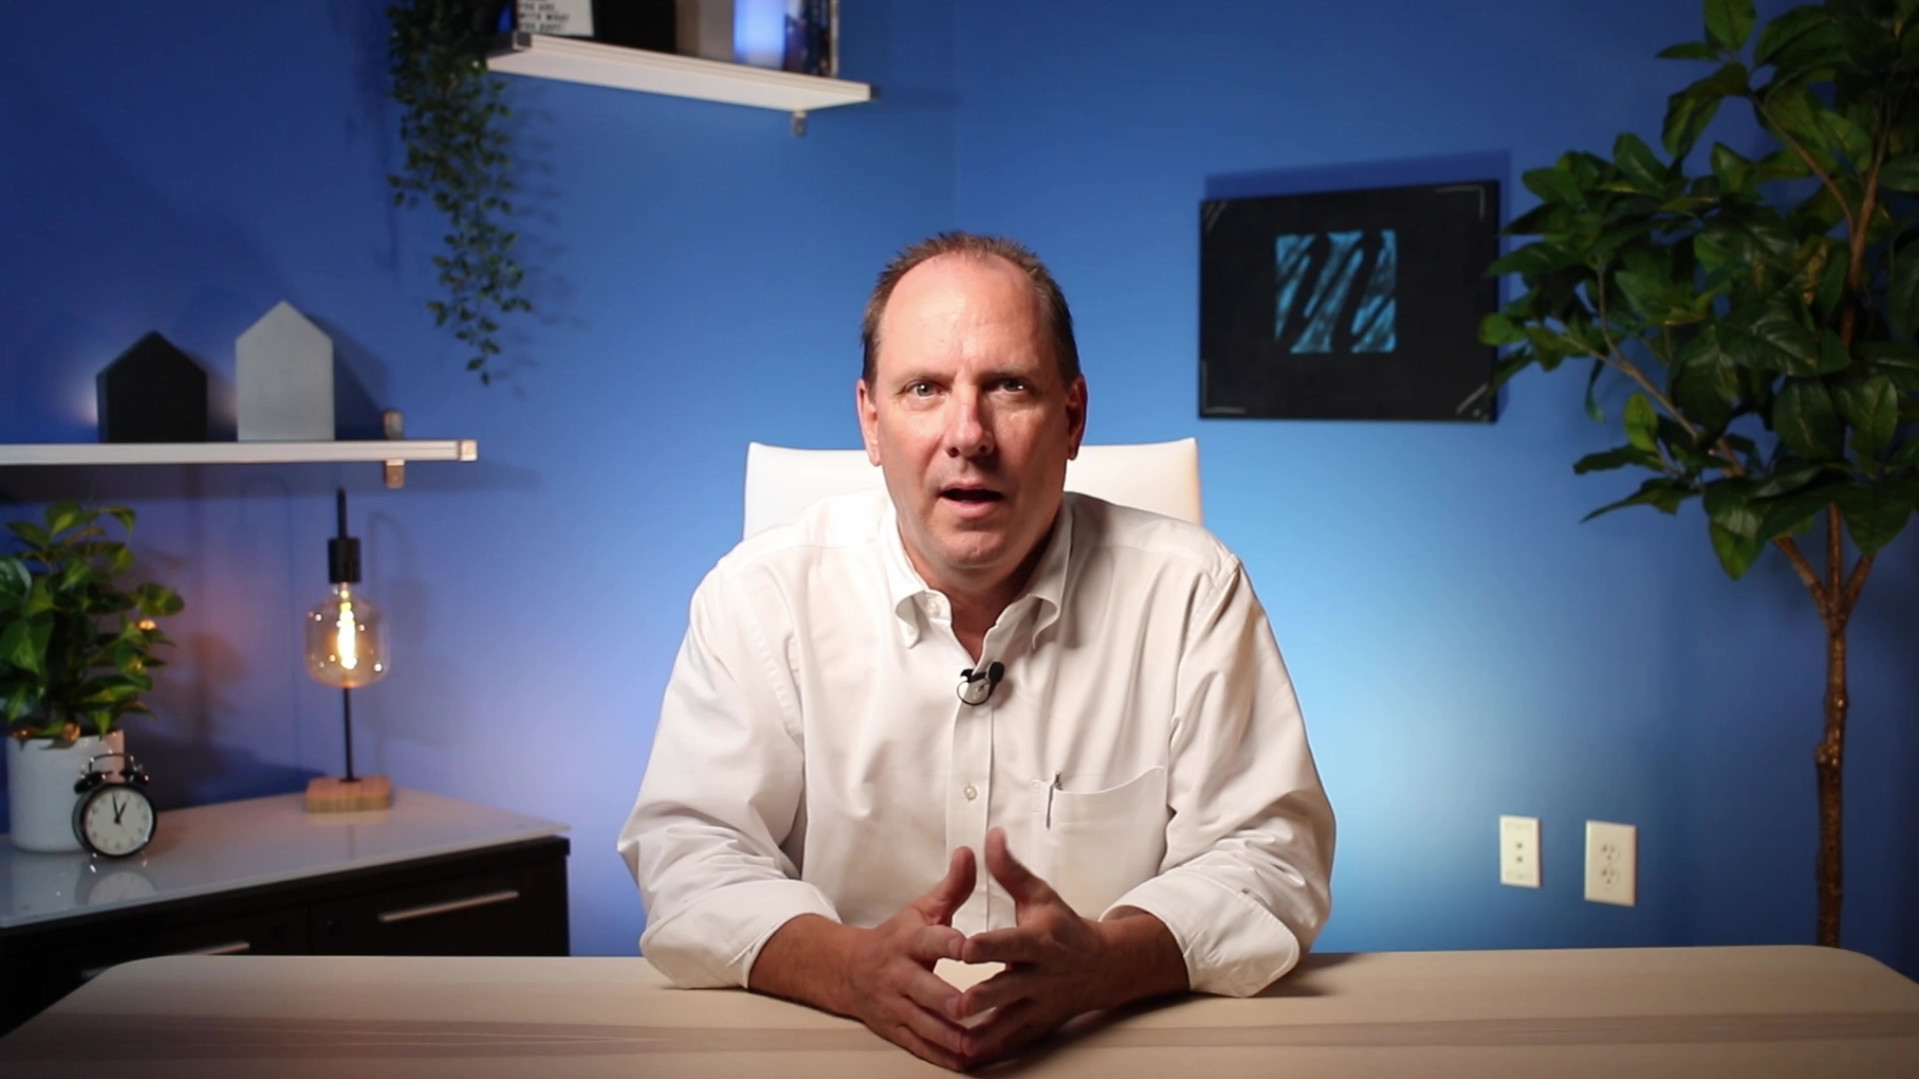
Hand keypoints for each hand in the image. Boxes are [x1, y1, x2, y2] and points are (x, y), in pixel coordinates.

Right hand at [833, 846, 977, 1070]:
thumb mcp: (922, 909)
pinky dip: (941, 1055)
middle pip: (925, 990)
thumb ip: (952, 886)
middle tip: (971, 1007)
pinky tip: (964, 1061)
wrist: (847, 970)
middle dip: (947, 1000)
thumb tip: (969, 853)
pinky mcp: (896, 1029)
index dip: (950, 944)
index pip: (931, 941)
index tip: (969, 947)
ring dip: (949, 1035)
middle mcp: (900, 975)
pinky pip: (919, 1045)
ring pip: (923, 1024)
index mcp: (910, 942)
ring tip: (975, 1043)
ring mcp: (897, 1005)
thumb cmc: (896, 939)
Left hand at [953, 828, 1120, 1064]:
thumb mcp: (1040, 895)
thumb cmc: (1064, 927)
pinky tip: (965, 1060)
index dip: (988, 945)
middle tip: (957, 1003)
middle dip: (984, 997)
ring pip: (1009, 1024)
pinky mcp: (1037, 1025)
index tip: (965, 946)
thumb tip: (990, 836)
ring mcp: (1039, 1005)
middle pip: (1008, 988)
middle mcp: (1040, 976)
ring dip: (983, 1033)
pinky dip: (991, 1052)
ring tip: (956, 1042)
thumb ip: (1010, 870)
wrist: (1103, 966)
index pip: (1011, 943)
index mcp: (1039, 942)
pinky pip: (1012, 1043)